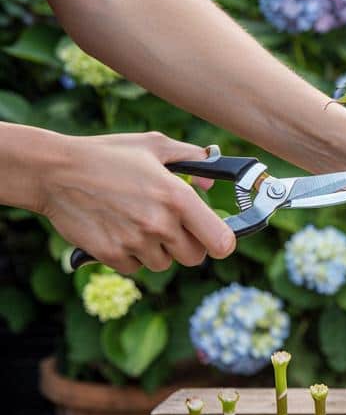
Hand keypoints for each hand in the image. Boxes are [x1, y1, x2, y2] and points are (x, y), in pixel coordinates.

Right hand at [36, 132, 235, 273]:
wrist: (54, 171)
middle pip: (195, 257)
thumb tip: (211, 183)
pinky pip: (135, 268)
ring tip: (138, 224)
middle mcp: (160, 223)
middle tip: (171, 227)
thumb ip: (192, 159)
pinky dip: (130, 256)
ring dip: (157, 250)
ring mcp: (135, 242)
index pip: (221, 241)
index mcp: (177, 197)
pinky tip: (118, 231)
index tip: (213, 237)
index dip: (221, 242)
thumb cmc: (107, 155)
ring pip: (164, 263)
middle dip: (187, 245)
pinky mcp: (111, 255)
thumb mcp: (154, 145)